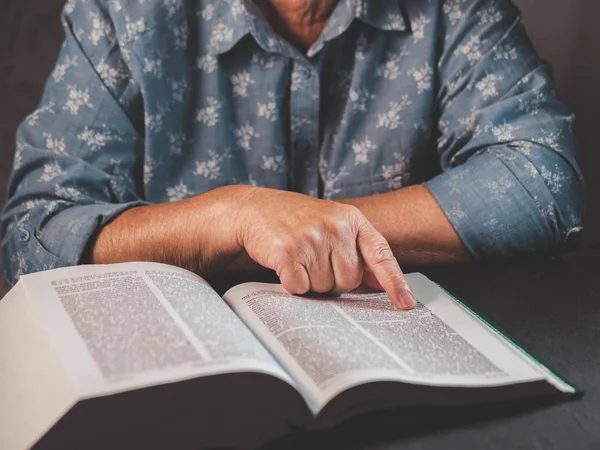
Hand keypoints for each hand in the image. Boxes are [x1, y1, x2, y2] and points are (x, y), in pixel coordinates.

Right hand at [234, 187, 416, 308]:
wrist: (255, 209)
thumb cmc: (297, 221)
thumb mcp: (332, 225)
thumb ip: (358, 252)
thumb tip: (382, 284)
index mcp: (351, 219)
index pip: (380, 254)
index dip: (394, 281)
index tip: (406, 303)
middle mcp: (334, 226)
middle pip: (349, 281)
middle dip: (333, 280)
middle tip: (315, 261)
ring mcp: (311, 239)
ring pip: (324, 287)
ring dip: (311, 282)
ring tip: (299, 259)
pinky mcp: (288, 252)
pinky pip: (300, 288)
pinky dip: (292, 284)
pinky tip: (285, 265)